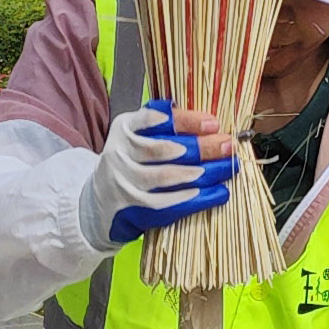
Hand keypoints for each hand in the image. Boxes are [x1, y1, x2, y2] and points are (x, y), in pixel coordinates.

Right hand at [84, 103, 236, 247]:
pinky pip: (169, 204)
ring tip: (226, 168)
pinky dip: (197, 198)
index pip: (155, 119)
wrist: (100, 201)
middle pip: (164, 149)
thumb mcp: (139, 135)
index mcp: (124, 128)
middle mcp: (119, 153)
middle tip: (228, 145)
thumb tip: (211, 125)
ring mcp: (124, 183)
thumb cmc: (132, 161)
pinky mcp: (133, 209)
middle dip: (201, 146)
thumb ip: (166, 125)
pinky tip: (218, 192)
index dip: (186, 121)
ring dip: (202, 172)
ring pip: (167, 176)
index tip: (213, 123)